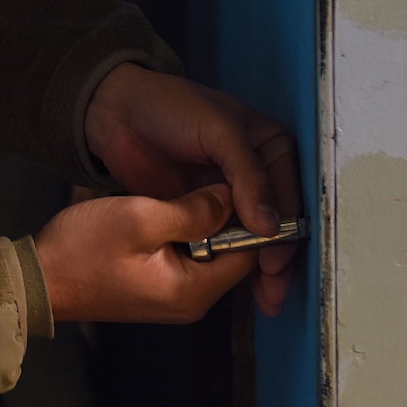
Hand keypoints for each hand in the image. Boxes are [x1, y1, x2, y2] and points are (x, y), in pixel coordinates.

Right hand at [33, 185, 256, 323]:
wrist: (36, 280)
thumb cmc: (83, 250)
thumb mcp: (140, 218)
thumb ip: (193, 210)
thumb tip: (235, 196)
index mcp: (195, 291)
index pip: (251, 253)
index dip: (252, 215)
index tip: (240, 178)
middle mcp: (193, 302)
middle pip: (233, 254)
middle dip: (229, 216)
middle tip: (216, 175)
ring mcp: (174, 298)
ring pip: (209, 253)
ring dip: (205, 222)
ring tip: (197, 184)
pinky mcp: (156, 289)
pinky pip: (188, 258)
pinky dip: (187, 233)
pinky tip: (174, 206)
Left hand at [83, 64, 300, 314]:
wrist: (116, 111)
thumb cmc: (170, 107)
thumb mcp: (218, 132)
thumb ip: (247, 176)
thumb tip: (272, 227)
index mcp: (271, 148)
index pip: (290, 196)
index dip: (286, 232)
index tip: (275, 263)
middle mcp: (258, 174)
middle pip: (276, 223)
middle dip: (277, 259)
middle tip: (272, 294)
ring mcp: (230, 195)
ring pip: (250, 236)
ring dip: (256, 266)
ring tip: (263, 299)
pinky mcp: (203, 211)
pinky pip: (221, 240)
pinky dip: (227, 260)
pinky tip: (233, 284)